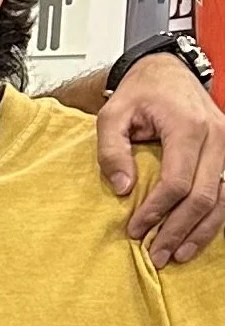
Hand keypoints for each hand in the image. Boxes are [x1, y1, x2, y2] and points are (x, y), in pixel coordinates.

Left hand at [100, 49, 224, 263]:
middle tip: (157, 254)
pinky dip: (212, 219)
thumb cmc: (142, 92)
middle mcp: (216, 136)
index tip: (136, 230)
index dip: (157, 211)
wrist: (170, 71)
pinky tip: (195, 238)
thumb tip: (123, 189)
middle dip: (178, 230)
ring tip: (177, 255)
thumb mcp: (113, 114)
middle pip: (203, 196)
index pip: (177, 182)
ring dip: (199, 232)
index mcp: (187, 126)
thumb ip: (112, 151)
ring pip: (222, 200)